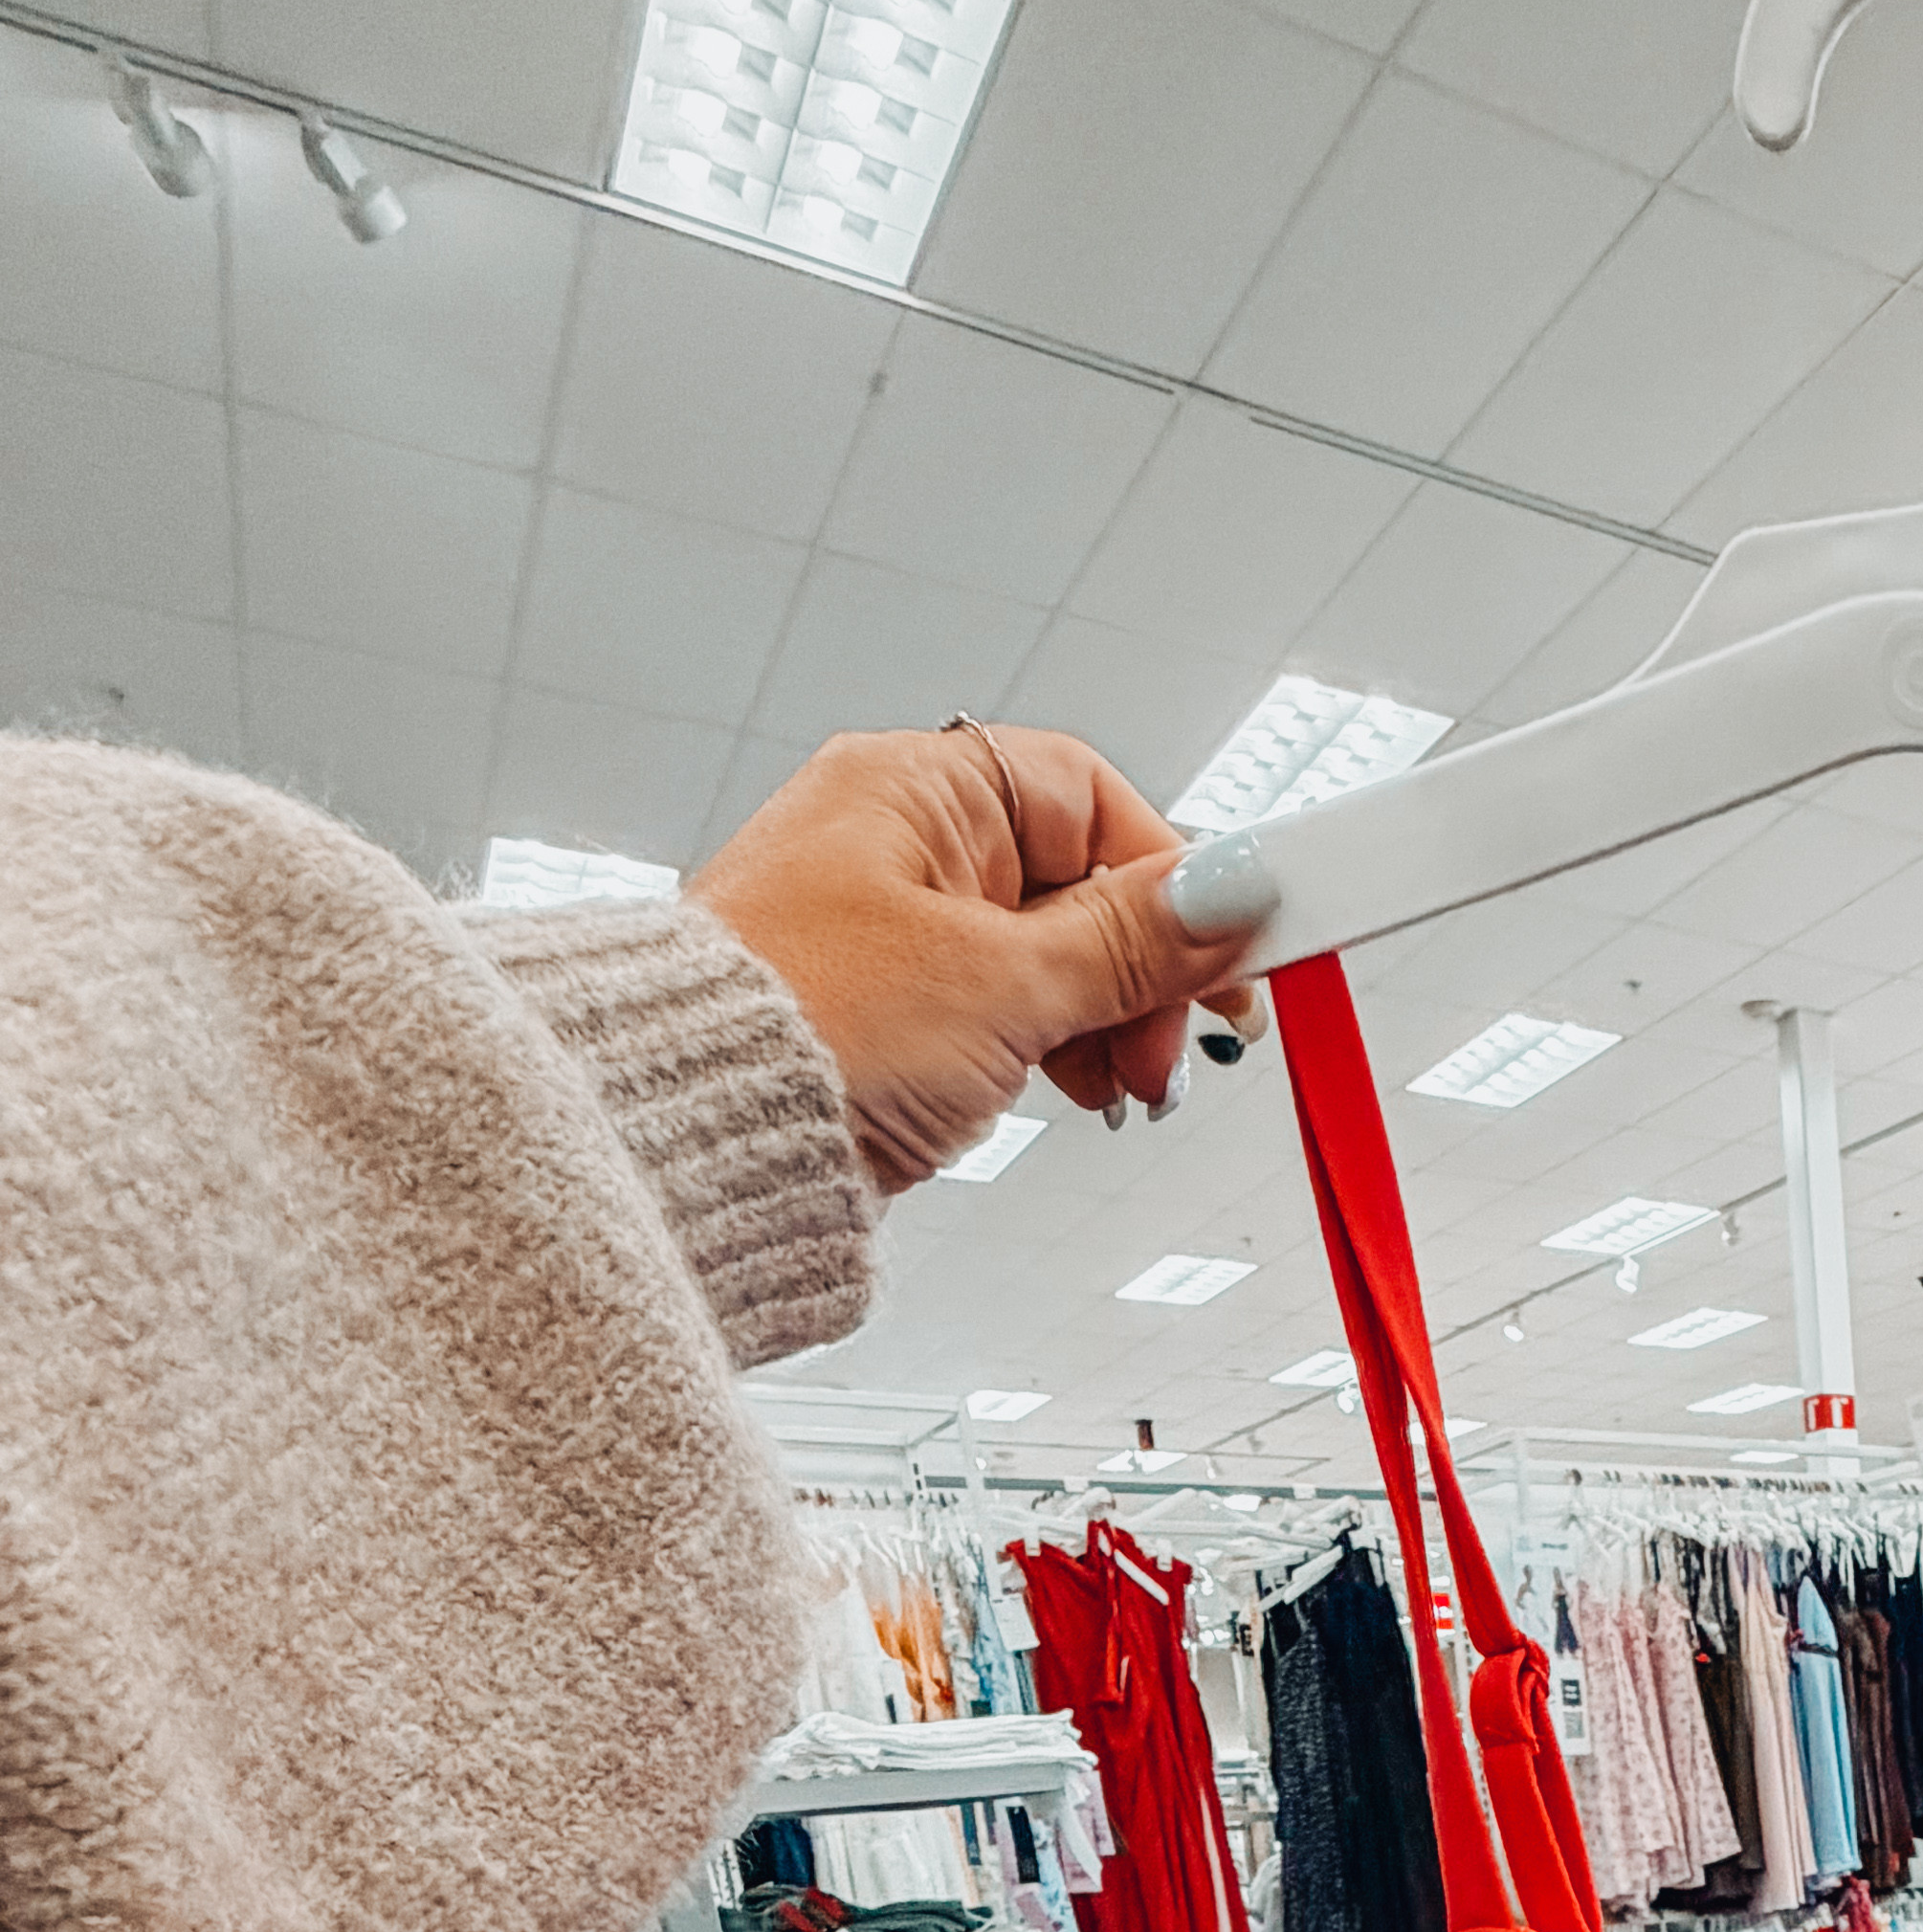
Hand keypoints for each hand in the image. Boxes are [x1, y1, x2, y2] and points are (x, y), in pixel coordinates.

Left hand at [686, 722, 1281, 1193]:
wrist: (683, 1143)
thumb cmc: (797, 1032)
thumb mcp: (1003, 983)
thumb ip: (1131, 942)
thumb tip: (1229, 893)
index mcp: (915, 788)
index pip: (1091, 800)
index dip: (1172, 878)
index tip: (1230, 954)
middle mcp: (895, 842)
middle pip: (1075, 885)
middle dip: (1139, 973)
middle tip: (1174, 1048)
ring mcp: (886, 928)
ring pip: (1042, 958)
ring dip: (1100, 1023)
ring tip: (1119, 1088)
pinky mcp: (882, 1009)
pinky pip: (998, 1009)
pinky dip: (1046, 1049)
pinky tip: (1069, 1092)